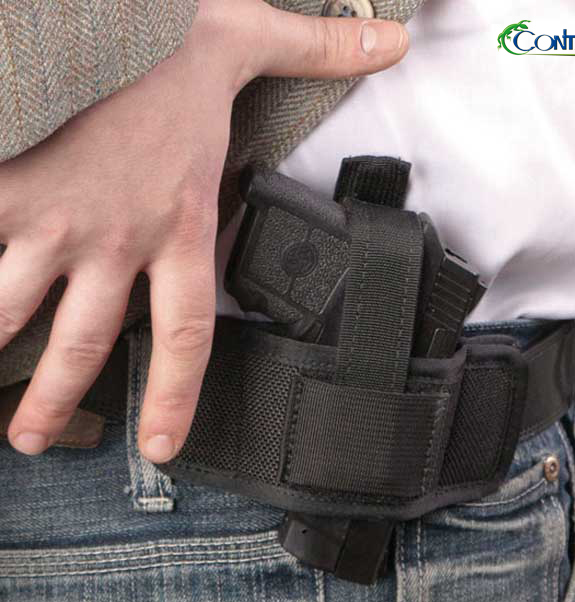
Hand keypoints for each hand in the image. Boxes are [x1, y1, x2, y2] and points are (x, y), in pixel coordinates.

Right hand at [0, 0, 408, 461]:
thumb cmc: (163, 30)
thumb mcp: (248, 40)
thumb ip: (319, 50)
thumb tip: (392, 41)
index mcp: (178, 220)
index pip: (186, 331)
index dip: (174, 395)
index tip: (159, 445)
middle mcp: (115, 234)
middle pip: (86, 341)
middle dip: (58, 398)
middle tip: (37, 440)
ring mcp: (51, 217)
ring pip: (12, 312)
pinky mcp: (0, 189)